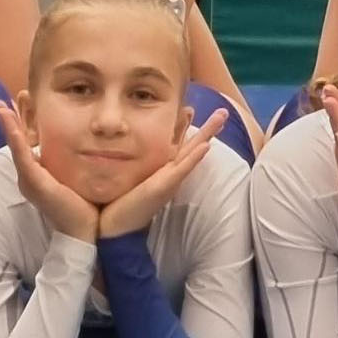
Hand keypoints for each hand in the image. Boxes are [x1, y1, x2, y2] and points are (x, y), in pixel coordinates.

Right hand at [0, 99, 98, 241]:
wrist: (83, 231)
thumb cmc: (82, 205)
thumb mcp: (73, 176)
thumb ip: (70, 162)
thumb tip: (82, 144)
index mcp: (35, 174)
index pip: (25, 144)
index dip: (20, 124)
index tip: (19, 103)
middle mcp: (28, 177)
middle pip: (17, 143)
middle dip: (11, 120)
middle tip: (1, 101)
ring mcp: (29, 180)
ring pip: (16, 147)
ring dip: (8, 126)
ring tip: (0, 107)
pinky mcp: (35, 183)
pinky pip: (23, 157)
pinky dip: (15, 139)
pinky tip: (9, 124)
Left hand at [98, 109, 227, 237]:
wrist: (114, 228)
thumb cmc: (118, 204)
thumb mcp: (128, 178)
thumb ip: (129, 164)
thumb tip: (120, 149)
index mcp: (163, 172)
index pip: (179, 146)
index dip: (187, 128)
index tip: (192, 109)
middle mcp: (170, 175)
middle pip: (193, 147)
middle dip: (208, 129)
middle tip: (224, 112)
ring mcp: (169, 181)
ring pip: (193, 153)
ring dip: (208, 136)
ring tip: (222, 118)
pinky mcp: (163, 188)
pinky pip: (182, 170)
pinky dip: (194, 158)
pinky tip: (206, 146)